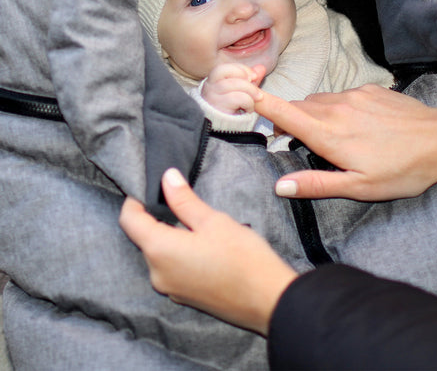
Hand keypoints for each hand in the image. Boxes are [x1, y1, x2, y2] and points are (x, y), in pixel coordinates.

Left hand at [119, 168, 296, 335]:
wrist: (267, 300)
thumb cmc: (242, 256)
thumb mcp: (213, 220)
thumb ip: (184, 200)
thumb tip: (166, 177)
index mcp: (159, 250)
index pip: (129, 221)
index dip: (134, 201)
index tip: (149, 186)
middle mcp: (157, 273)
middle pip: (144, 238)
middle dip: (157, 216)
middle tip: (179, 199)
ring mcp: (170, 288)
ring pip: (160, 253)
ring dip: (171, 235)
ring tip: (197, 222)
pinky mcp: (184, 296)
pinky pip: (172, 268)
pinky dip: (180, 253)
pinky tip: (204, 246)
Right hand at [202, 64, 265, 113]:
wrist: (225, 135)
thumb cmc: (233, 112)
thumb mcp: (242, 92)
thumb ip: (250, 80)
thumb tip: (261, 68)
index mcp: (213, 82)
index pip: (224, 68)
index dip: (241, 69)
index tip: (254, 76)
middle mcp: (208, 88)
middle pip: (226, 72)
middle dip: (246, 77)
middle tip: (256, 87)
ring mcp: (211, 98)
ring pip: (233, 84)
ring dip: (251, 91)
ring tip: (256, 100)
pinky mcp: (217, 109)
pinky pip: (237, 98)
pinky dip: (248, 102)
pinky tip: (249, 110)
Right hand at [254, 85, 436, 200]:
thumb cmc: (401, 170)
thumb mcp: (359, 187)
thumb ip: (316, 184)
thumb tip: (280, 186)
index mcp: (328, 134)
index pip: (283, 112)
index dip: (260, 103)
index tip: (243, 97)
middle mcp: (335, 108)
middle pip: (297, 107)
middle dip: (287, 119)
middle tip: (290, 139)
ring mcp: (353, 95)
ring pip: (318, 100)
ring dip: (312, 114)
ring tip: (327, 136)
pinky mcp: (368, 88)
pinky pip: (341, 95)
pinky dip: (336, 107)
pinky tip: (355, 125)